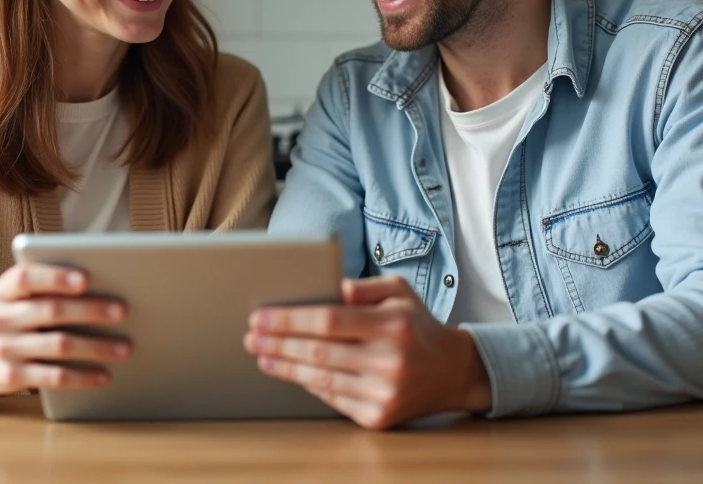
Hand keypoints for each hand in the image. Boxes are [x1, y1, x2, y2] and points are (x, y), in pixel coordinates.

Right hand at [0, 263, 129, 394]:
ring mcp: (3, 349)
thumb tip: (98, 285)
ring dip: (95, 347)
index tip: (86, 278)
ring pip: (57, 345)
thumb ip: (41, 287)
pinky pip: (52, 377)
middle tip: (122, 311)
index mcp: (1, 290)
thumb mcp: (9, 295)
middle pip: (50, 311)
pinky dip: (81, 376)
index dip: (56, 277)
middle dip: (90, 310)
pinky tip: (103, 375)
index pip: (27, 278)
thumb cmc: (4, 315)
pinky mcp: (9, 377)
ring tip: (124, 347)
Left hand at [244, 276, 491, 429]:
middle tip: (251, 336)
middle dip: (277, 343)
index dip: (290, 320)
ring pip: (320, 379)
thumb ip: (366, 286)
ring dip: (284, 367)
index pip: (330, 321)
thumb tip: (332, 287)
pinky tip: (288, 371)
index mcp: (394, 325)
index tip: (260, 316)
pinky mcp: (379, 418)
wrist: (451, 372)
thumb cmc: (417, 325)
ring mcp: (384, 394)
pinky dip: (306, 384)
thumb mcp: (400, 291)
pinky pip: (332, 398)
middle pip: (319, 352)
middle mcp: (390, 362)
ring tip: (261, 354)